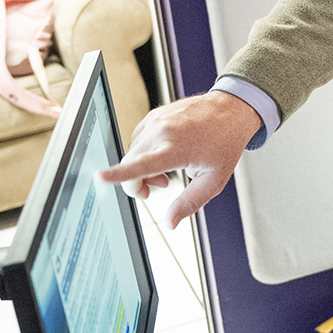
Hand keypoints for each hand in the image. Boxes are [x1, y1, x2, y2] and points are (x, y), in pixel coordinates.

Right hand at [98, 91, 260, 227]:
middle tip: (161, 186)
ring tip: (167, 171)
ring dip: (142, 167)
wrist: (232, 110)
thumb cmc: (225, 143)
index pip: (141, 165)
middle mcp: (162, 132)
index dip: (119, 174)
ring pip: (132, 153)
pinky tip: (165, 154)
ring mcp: (155, 121)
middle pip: (130, 164)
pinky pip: (138, 140)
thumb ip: (189, 203)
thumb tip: (170, 223)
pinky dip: (145, 152)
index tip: (100, 177)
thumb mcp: (214, 180)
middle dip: (138, 183)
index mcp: (177, 148)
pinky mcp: (153, 115)